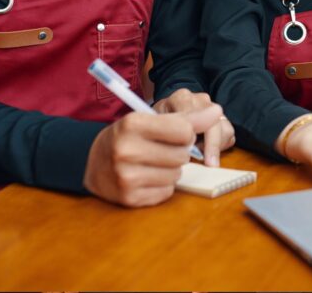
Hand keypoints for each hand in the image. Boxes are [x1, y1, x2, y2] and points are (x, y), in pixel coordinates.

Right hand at [83, 103, 221, 206]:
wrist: (93, 163)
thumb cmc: (128, 137)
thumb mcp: (150, 120)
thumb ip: (187, 118)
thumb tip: (218, 112)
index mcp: (132, 124)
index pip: (184, 130)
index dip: (184, 132)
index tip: (173, 133)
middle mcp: (126, 150)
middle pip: (182, 155)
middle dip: (177, 152)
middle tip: (159, 149)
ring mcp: (126, 177)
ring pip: (177, 175)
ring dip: (171, 170)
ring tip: (152, 163)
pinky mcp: (129, 198)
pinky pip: (166, 193)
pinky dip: (162, 186)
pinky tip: (146, 178)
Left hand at [153, 89, 234, 166]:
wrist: (170, 109)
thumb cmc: (160, 119)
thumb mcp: (154, 123)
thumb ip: (164, 131)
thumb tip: (179, 150)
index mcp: (182, 98)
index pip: (193, 114)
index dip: (194, 134)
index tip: (197, 153)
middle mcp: (201, 99)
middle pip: (214, 122)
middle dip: (213, 145)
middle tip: (210, 164)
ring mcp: (213, 108)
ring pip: (225, 129)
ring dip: (216, 146)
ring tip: (202, 155)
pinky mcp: (222, 119)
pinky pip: (229, 135)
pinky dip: (221, 146)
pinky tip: (207, 150)